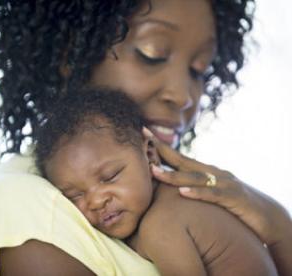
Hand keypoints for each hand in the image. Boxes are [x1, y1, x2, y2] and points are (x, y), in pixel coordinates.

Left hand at [143, 128, 291, 246]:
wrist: (268, 215)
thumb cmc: (236, 204)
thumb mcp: (213, 192)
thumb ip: (196, 186)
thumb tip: (175, 186)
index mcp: (206, 172)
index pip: (180, 158)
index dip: (161, 148)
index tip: (145, 137)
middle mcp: (213, 173)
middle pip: (183, 161)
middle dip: (162, 150)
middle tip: (144, 138)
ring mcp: (224, 183)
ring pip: (194, 178)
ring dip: (173, 175)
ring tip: (154, 171)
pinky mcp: (233, 198)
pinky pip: (213, 195)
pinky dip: (198, 194)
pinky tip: (183, 193)